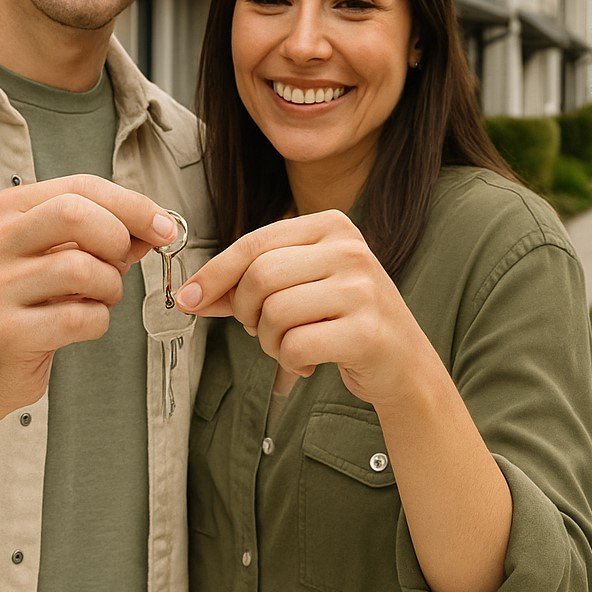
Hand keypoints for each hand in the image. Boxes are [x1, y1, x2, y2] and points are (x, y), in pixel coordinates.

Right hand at [0, 174, 178, 416]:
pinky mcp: (8, 332)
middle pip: (74, 214)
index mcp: (10, 211)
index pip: (81, 186)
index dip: (132, 205)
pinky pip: (78, 318)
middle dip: (117, 239)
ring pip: (81, 268)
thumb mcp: (65, 253)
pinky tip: (83, 323)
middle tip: (121, 263)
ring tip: (100, 297)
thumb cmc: (35, 299)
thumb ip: (107, 232)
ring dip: (110, 287)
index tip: (163, 226)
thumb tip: (157, 225)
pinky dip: (97, 321)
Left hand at [176, 209, 437, 407]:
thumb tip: (193, 295)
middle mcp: (351, 249)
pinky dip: (289, 362)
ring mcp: (362, 289)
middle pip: (260, 276)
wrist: (404, 364)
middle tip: (261, 330)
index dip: (214, 273)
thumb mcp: (303, 288)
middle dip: (247, 312)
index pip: (256, 243)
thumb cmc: (346, 321)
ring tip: (290, 347)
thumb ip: (251, 285)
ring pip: (274, 312)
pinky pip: (295, 345)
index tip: (187, 298)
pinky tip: (310, 362)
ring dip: (269, 341)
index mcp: (334, 226)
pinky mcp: (366, 332)